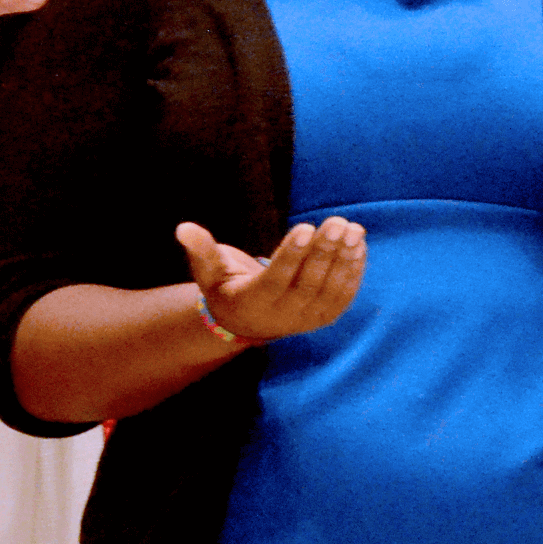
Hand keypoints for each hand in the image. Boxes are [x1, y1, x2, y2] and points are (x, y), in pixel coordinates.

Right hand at [176, 216, 365, 342]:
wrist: (248, 321)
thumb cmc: (226, 287)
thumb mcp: (209, 270)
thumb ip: (200, 250)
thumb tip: (183, 228)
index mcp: (254, 302)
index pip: (276, 280)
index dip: (291, 255)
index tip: (305, 227)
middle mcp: (283, 315)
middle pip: (307, 284)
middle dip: (324, 251)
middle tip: (337, 222)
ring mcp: (307, 319)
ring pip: (329, 290)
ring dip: (344, 259)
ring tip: (352, 228)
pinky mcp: (324, 317)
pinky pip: (344, 296)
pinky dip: (354, 270)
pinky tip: (360, 243)